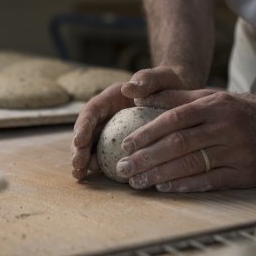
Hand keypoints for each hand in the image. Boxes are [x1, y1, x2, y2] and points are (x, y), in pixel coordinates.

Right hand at [71, 67, 188, 178]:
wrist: (178, 97)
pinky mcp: (120, 145)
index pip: (92, 110)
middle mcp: (108, 115)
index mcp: (112, 98)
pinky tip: (94, 178)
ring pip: (92, 146)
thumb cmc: (167, 85)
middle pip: (86, 131)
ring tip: (80, 174)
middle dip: (78, 148)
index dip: (83, 125)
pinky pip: (107, 156)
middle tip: (78, 165)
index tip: (79, 141)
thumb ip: (146, 79)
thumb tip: (128, 87)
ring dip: (84, 160)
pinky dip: (100, 166)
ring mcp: (112, 131)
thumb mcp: (160, 78)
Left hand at [115, 91, 255, 191]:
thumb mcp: (212, 97)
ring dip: (160, 175)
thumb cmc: (241, 111)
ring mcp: (237, 151)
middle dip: (147, 158)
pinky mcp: (245, 173)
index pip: (174, 119)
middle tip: (123, 169)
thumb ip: (176, 98)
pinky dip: (185, 185)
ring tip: (137, 182)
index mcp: (214, 106)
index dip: (147, 133)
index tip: (126, 146)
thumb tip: (139, 99)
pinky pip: (210, 181)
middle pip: (178, 144)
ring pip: (192, 165)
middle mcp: (225, 127)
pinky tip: (164, 189)